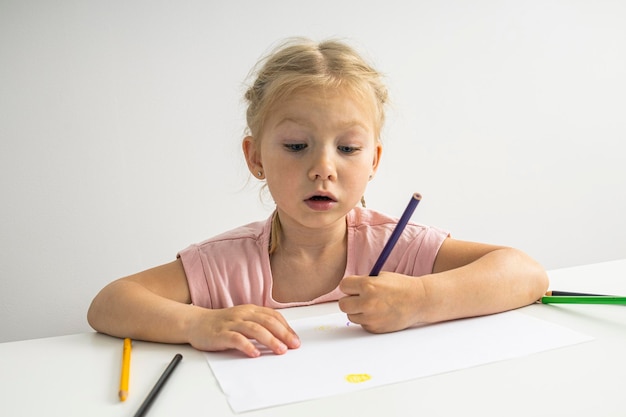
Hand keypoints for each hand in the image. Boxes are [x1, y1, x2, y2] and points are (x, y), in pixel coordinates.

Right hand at [186, 304, 300, 357]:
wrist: (196, 323)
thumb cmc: (222, 324)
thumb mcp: (243, 320)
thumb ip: (259, 325)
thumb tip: (281, 338)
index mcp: (250, 310)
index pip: (273, 316)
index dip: (286, 327)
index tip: (296, 340)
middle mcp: (243, 314)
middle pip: (267, 321)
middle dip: (283, 334)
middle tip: (294, 345)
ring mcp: (232, 323)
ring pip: (254, 329)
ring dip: (269, 340)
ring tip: (280, 350)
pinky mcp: (221, 334)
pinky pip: (236, 339)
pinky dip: (247, 346)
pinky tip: (255, 353)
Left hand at [338, 271, 425, 332]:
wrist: (419, 301)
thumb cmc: (401, 286)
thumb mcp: (380, 277)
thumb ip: (363, 282)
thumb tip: (347, 288)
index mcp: (368, 286)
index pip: (343, 286)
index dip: (349, 285)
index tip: (355, 286)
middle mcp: (368, 303)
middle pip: (343, 304)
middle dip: (349, 300)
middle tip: (359, 297)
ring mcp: (371, 318)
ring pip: (351, 315)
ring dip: (357, 310)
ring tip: (372, 305)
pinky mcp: (375, 328)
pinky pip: (362, 324)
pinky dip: (366, 319)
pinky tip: (379, 313)